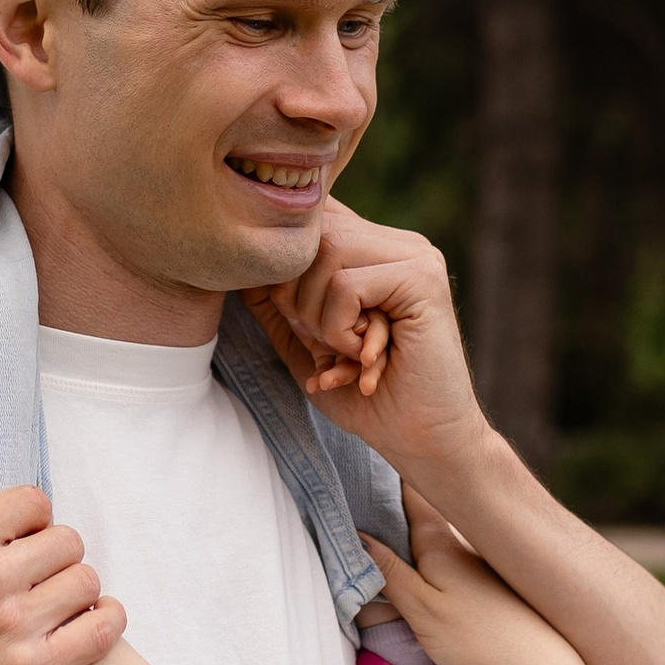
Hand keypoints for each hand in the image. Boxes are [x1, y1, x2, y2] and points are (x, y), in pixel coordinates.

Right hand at [0, 428, 123, 664]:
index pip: (35, 501)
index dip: (29, 521)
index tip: (15, 543)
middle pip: (67, 540)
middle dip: (52, 558)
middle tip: (34, 580)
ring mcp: (17, 627)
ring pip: (87, 581)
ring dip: (76, 592)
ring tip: (54, 606)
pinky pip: (102, 629)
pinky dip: (103, 623)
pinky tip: (85, 626)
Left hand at [243, 201, 488, 493]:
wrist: (423, 443)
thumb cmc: (369, 401)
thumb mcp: (308, 347)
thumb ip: (278, 306)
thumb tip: (241, 268)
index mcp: (377, 251)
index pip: (316, 220)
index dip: (288, 266)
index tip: (300, 324)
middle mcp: (399, 244)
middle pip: (314, 232)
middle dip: (297, 295)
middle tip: (325, 346)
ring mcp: (416, 257)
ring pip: (327, 252)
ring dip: (319, 317)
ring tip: (348, 354)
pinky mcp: (422, 280)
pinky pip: (346, 285)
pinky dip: (339, 329)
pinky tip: (366, 360)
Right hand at [360, 496, 589, 664]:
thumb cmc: (479, 640)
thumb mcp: (422, 610)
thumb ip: (389, 573)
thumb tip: (356, 534)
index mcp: (441, 544)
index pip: (409, 496)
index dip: (387, 478)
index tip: (364, 462)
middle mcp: (463, 544)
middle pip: (425, 512)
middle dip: (399, 500)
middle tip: (367, 488)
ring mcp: (481, 563)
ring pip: (441, 535)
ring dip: (416, 528)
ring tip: (387, 526)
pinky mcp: (494, 584)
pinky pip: (454, 556)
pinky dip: (435, 553)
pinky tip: (426, 565)